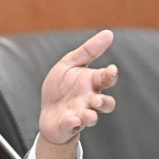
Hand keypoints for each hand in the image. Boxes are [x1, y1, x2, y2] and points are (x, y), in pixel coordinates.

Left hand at [36, 30, 117, 158]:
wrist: (48, 112)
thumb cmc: (61, 87)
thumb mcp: (70, 64)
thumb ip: (88, 51)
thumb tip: (109, 33)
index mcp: (91, 83)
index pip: (106, 79)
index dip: (110, 75)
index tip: (111, 70)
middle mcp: (89, 100)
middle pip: (106, 104)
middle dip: (104, 102)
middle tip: (97, 100)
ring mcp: (80, 113)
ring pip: (92, 118)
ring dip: (91, 116)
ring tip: (89, 114)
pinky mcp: (67, 124)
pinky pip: (72, 125)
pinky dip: (73, 123)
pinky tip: (72, 119)